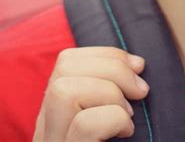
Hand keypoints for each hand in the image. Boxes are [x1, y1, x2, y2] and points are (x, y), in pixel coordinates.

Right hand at [33, 47, 149, 140]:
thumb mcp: (107, 116)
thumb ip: (108, 91)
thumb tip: (137, 64)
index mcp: (54, 114)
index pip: (66, 60)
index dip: (106, 53)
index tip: (137, 67)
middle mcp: (45, 129)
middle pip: (64, 67)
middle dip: (112, 67)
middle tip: (139, 91)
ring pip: (64, 91)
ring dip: (110, 93)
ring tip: (128, 115)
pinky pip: (85, 125)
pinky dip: (114, 119)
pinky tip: (126, 131)